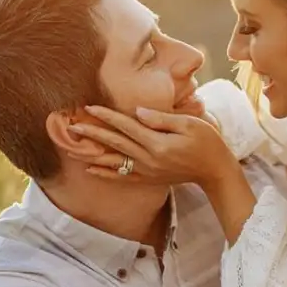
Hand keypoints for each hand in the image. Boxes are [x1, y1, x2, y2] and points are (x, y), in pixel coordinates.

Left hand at [68, 104, 240, 188]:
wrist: (214, 170)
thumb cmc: (206, 142)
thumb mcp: (189, 124)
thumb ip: (161, 119)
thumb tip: (138, 112)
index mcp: (158, 143)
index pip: (127, 126)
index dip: (107, 116)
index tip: (90, 107)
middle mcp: (148, 159)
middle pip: (115, 143)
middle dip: (92, 134)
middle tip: (72, 126)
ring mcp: (147, 171)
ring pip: (114, 162)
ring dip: (92, 155)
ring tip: (72, 148)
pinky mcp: (148, 178)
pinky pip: (122, 177)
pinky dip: (105, 173)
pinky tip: (90, 169)